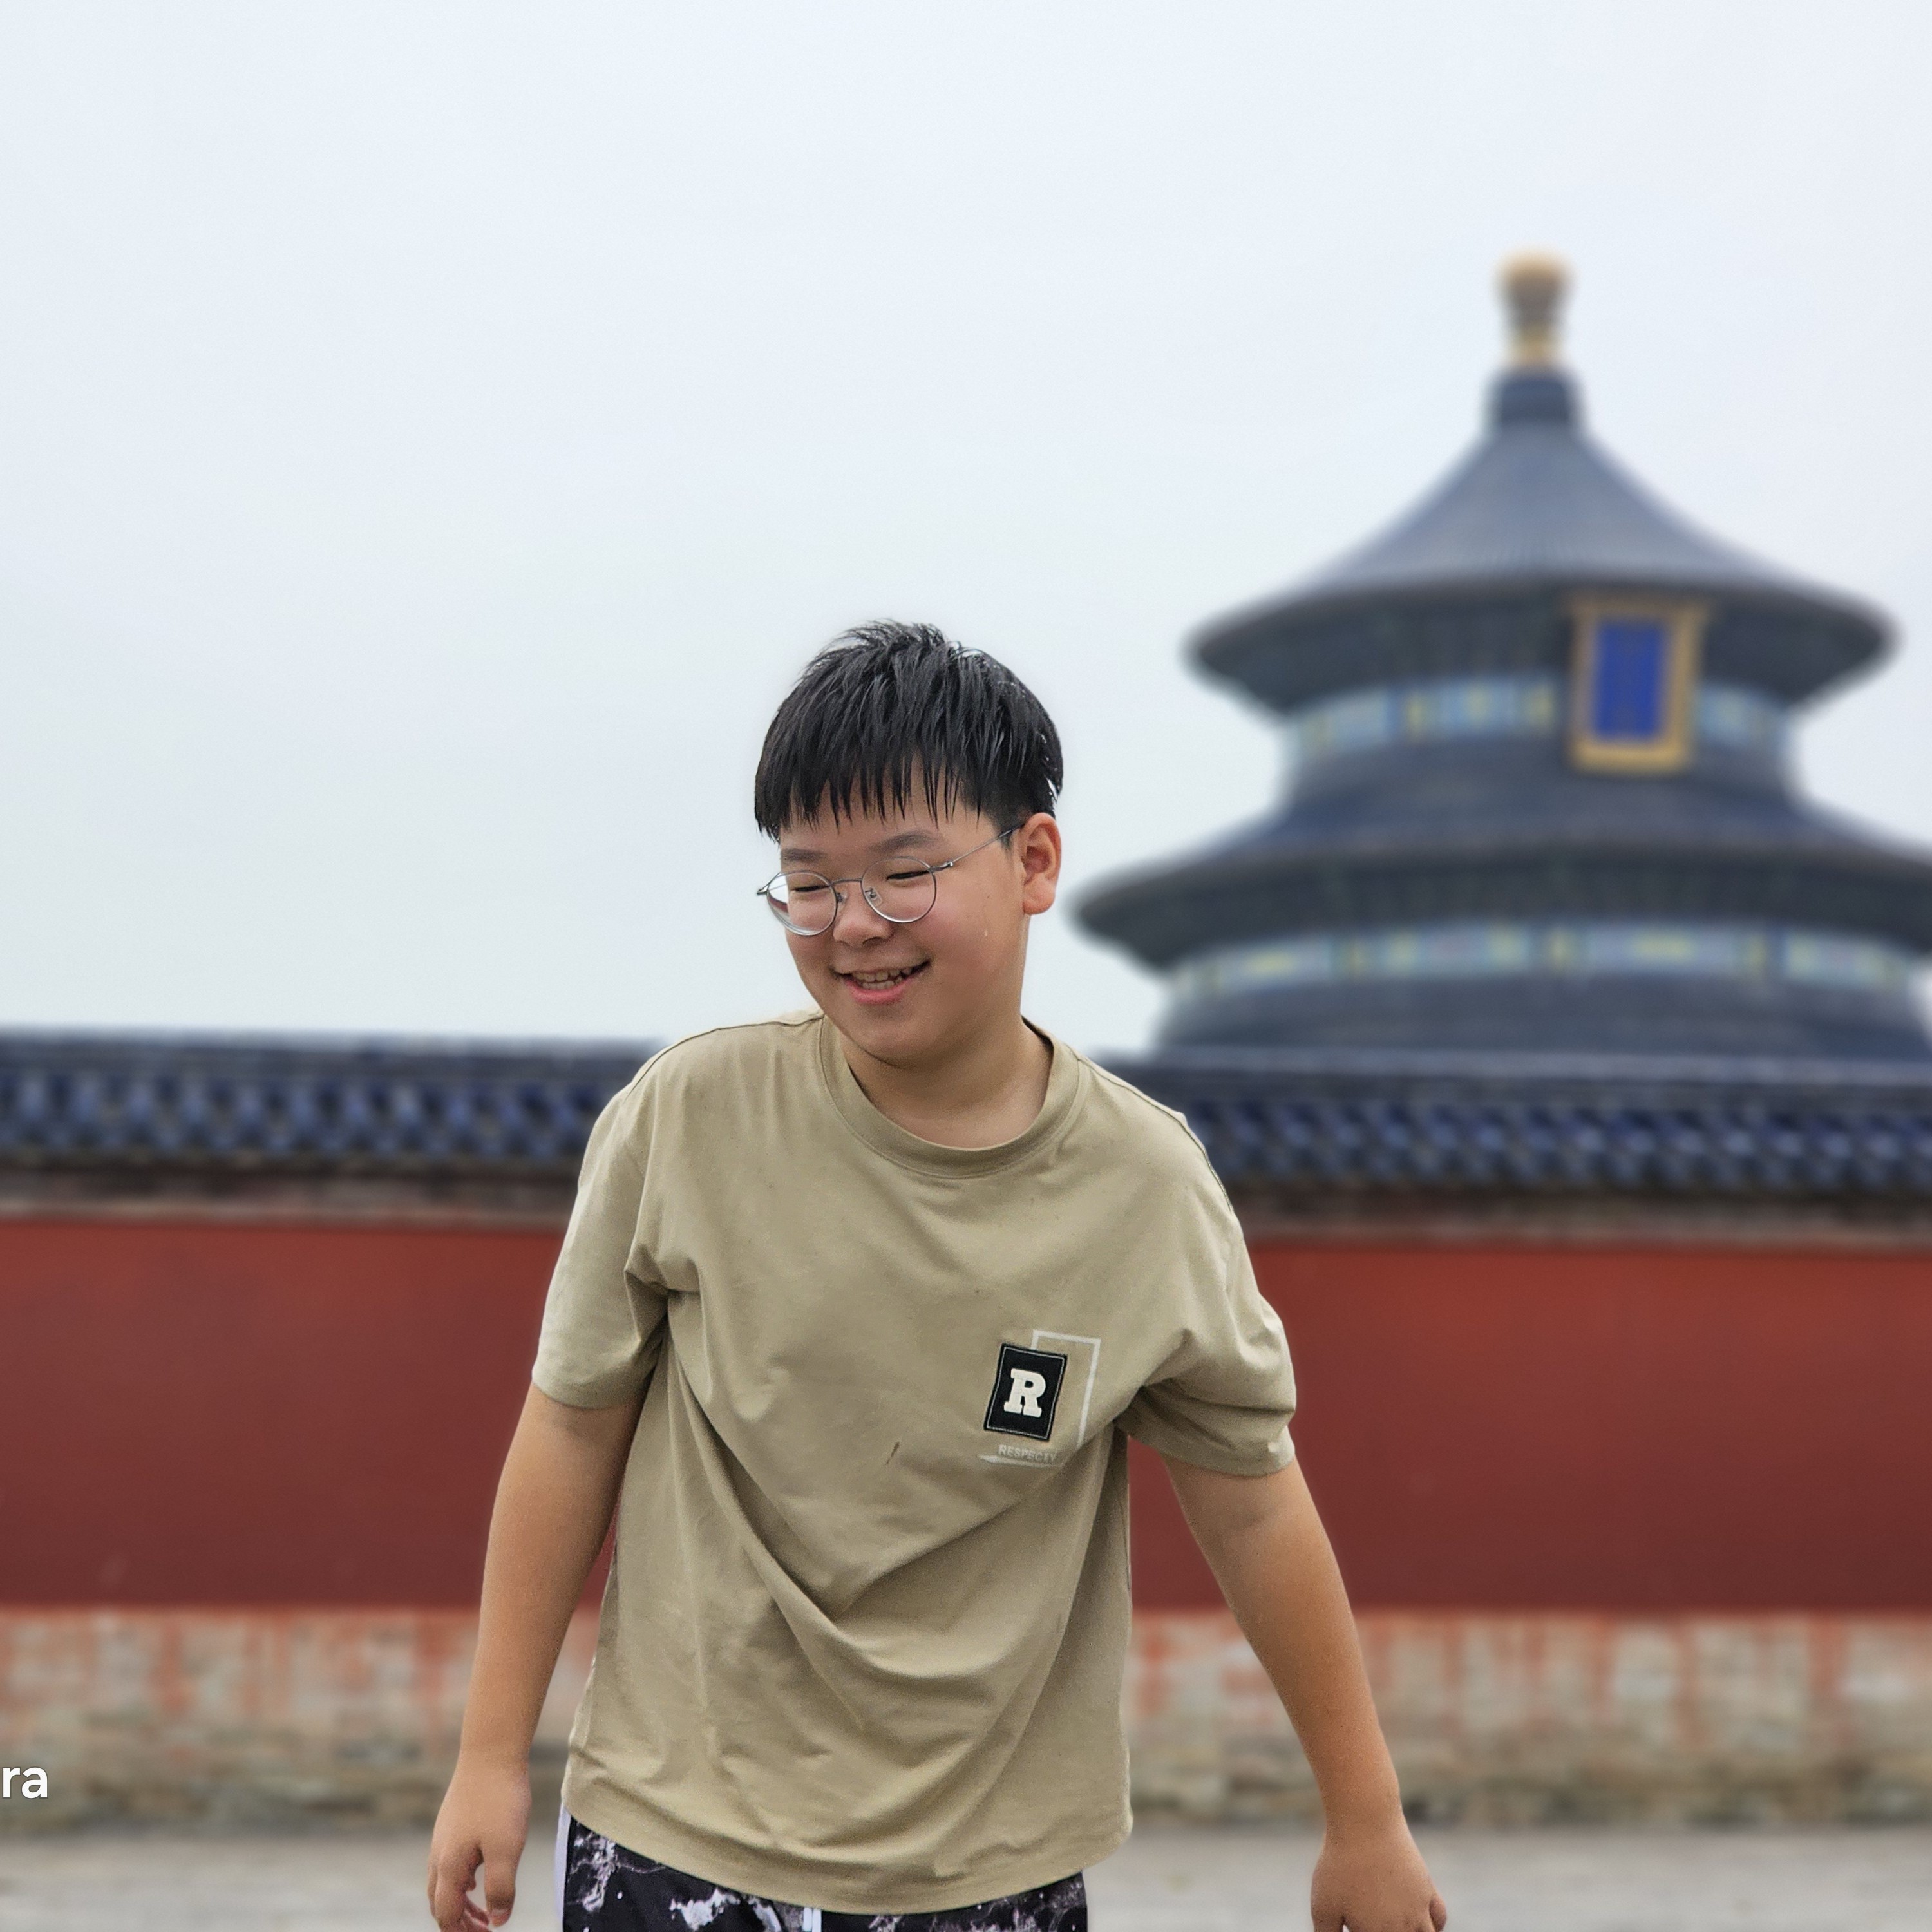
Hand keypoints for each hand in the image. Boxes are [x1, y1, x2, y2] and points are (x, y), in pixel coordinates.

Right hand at [427, 1751, 531, 1929]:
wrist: (491, 1752)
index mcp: (449, 1866)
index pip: (446, 1915)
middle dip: (458, 1922)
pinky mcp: (453, 1822)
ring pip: (443, 1882)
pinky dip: (460, 1880)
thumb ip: (501, 1888)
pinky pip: (449, 1863)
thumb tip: (497, 1921)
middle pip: (439, 1902)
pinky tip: (476, 1877)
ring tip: (482, 1911)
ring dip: (460, 1902)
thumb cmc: (500, 1800)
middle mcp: (439, 1854)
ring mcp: (444, 1836)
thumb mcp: (507, 1849)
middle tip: (483, 1930)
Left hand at [1310, 1812, 1446, 1931]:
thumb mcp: (1322, 1905)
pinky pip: (1438, 1918)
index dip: (1359, 1930)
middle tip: (1368, 1917)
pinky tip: (1423, 1923)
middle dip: (1387, 1928)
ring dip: (1414, 1931)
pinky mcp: (1426, 1887)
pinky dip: (1434, 1926)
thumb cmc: (1339, 1864)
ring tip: (1393, 1921)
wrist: (1365, 1822)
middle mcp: (1404, 1927)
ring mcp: (1419, 1909)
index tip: (1355, 1924)